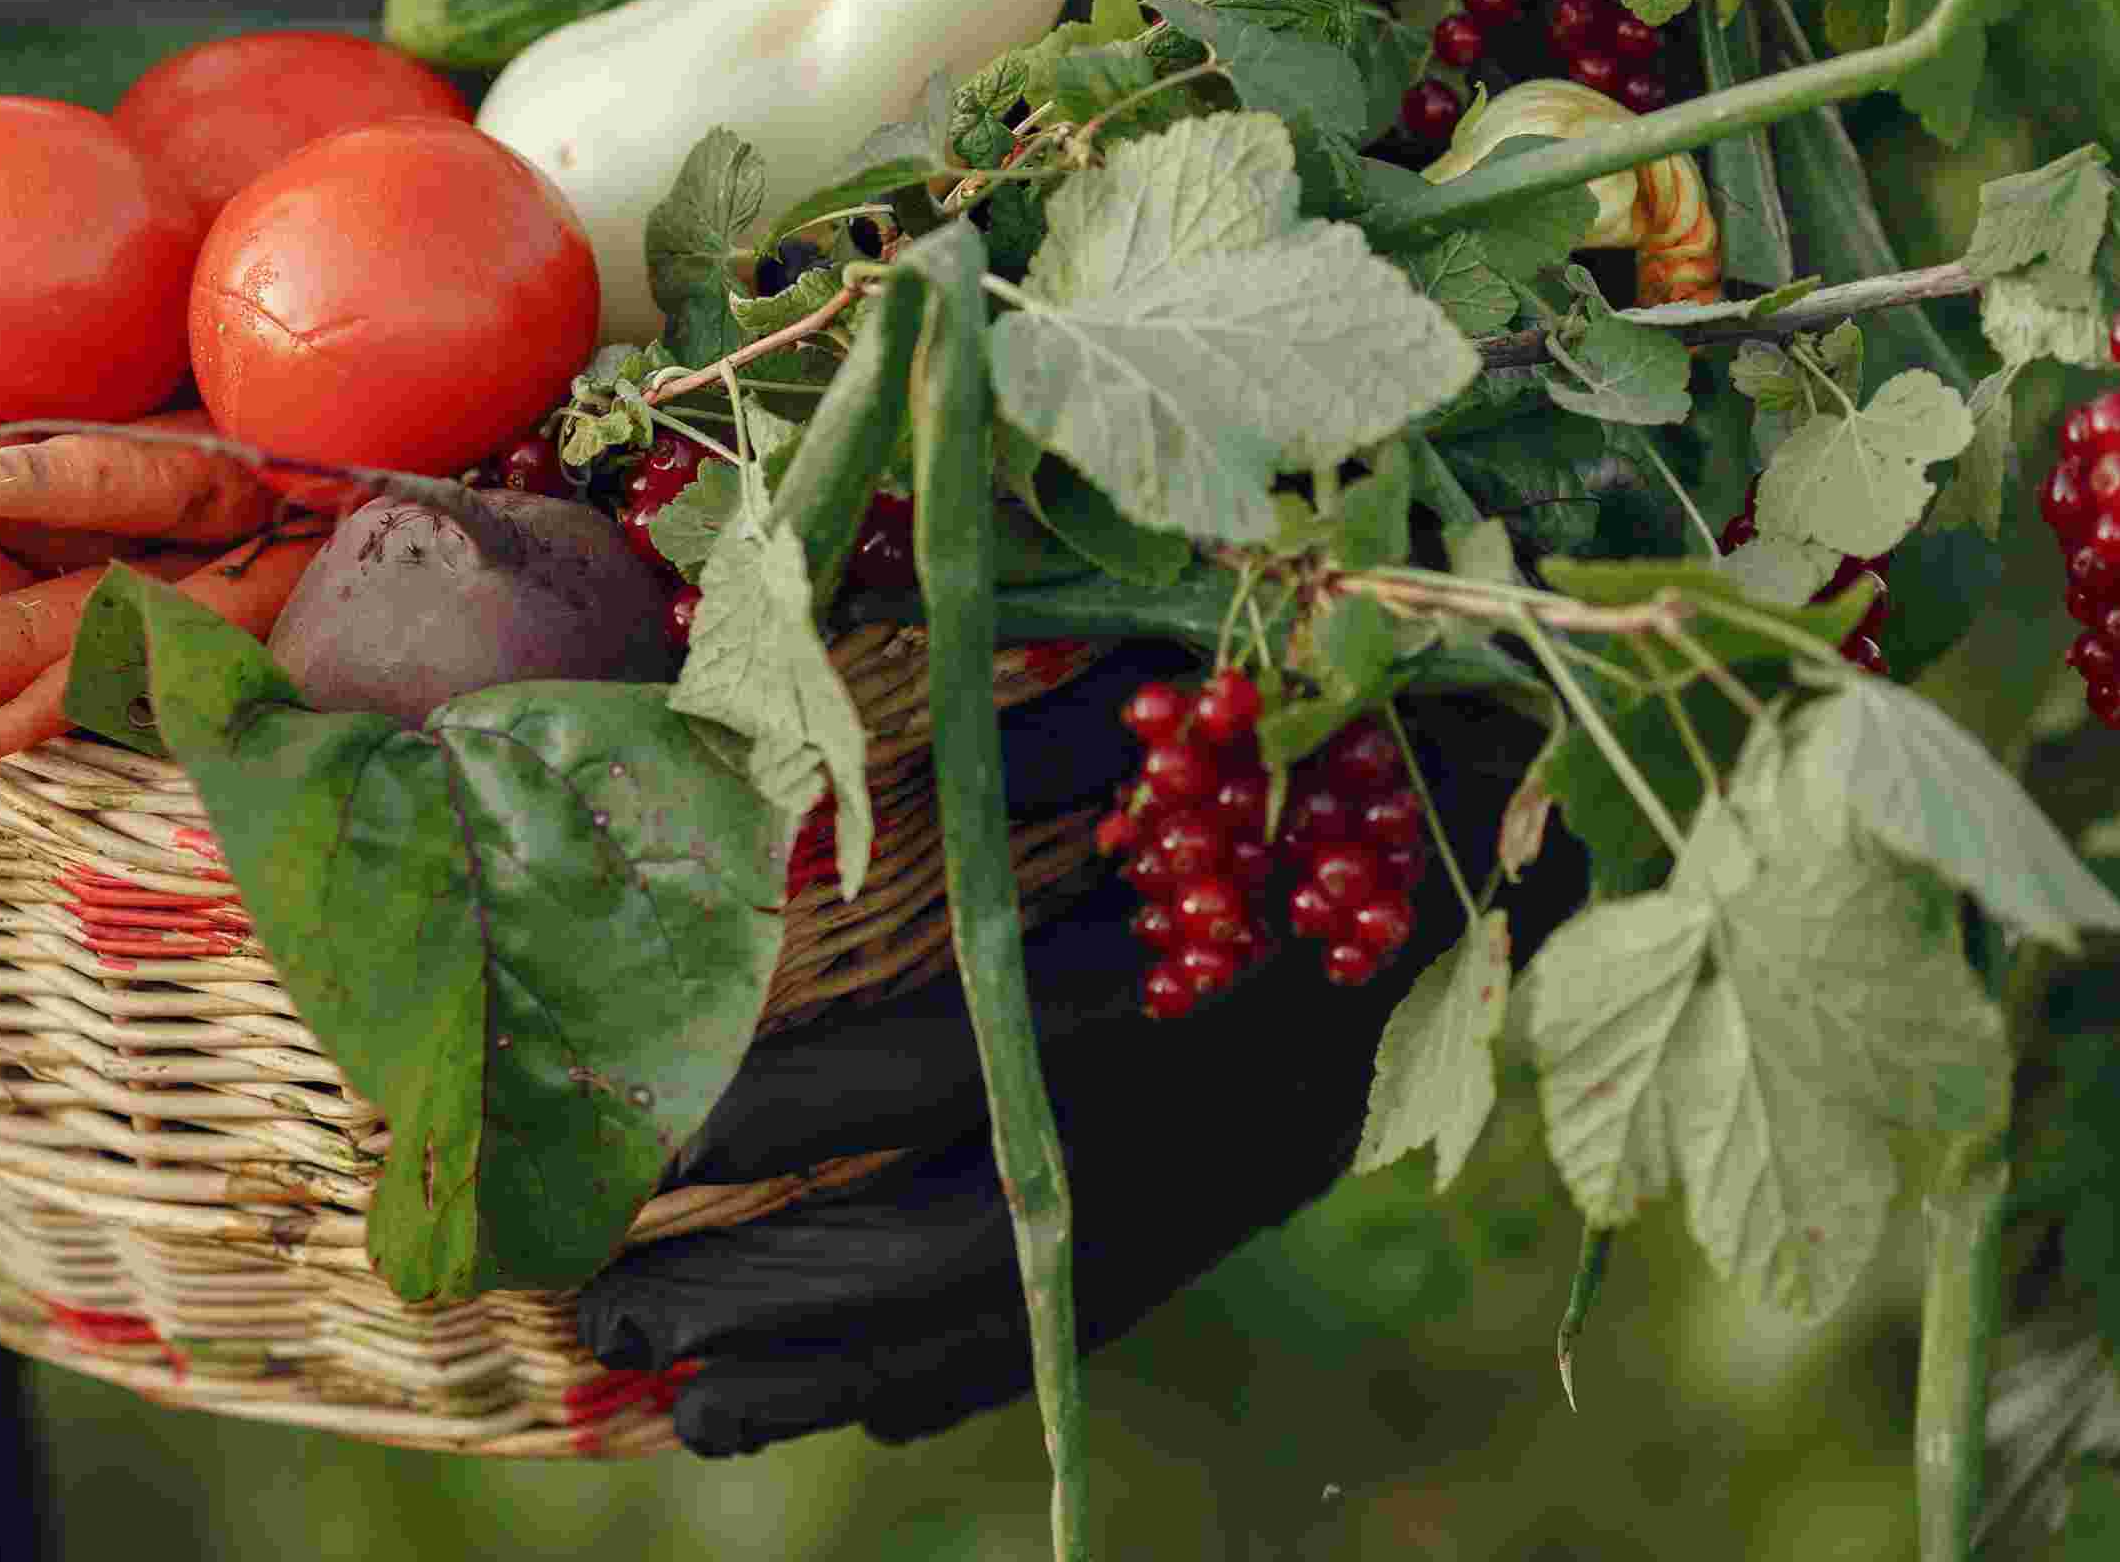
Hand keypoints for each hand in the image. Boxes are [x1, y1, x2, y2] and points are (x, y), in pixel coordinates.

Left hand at [574, 656, 1574, 1458]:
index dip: (769, 1119)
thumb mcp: (1180, 728)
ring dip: (831, 1371)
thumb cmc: (1329, 743)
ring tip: (691, 1405)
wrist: (1518, 833)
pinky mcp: (1220, 1220)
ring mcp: (1200, 1189)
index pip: (917, 1078)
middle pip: (927, 1246)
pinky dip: (953, 1382)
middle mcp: (1164, 1118)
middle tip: (600, 1302)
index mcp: (1142, 994)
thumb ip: (1018, 738)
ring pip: (994, 1322)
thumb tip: (822, 710)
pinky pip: (1070, 1331)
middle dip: (757, 1287)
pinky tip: (858, 1409)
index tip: (635, 1141)